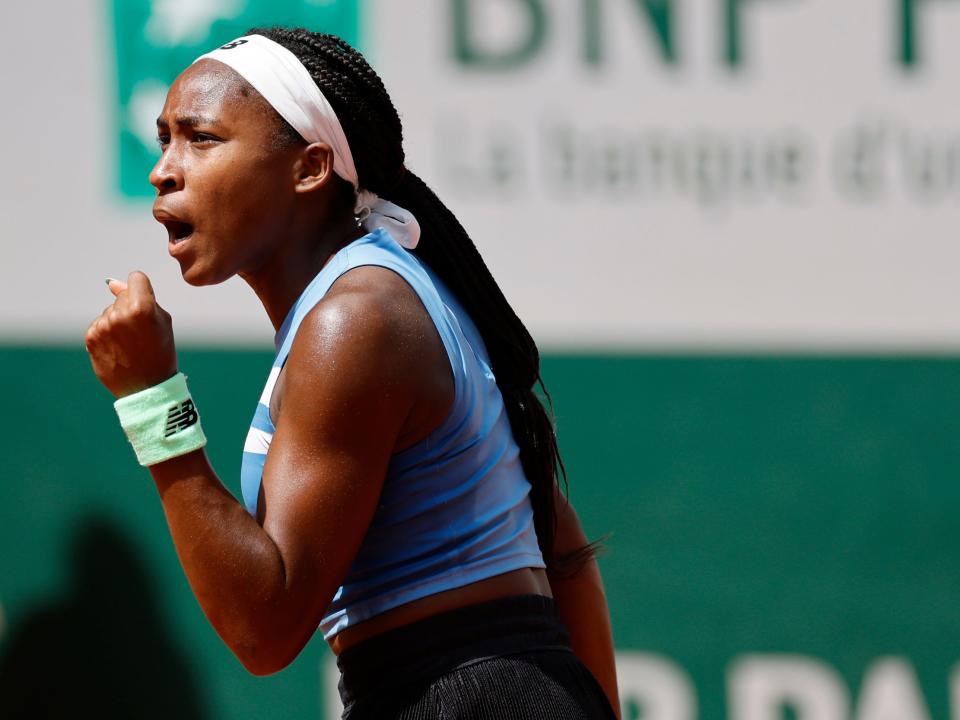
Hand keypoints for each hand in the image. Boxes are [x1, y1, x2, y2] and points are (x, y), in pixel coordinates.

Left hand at [85, 271, 178, 397]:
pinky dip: (108, 333)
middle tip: (141, 332)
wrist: (147, 387)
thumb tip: (111, 283)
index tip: (147, 305)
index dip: (143, 289)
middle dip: (130, 306)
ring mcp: (102, 326)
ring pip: (110, 310)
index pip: (136, 278)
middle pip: (122, 295)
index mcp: (141, 308)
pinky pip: (99, 323)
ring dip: (118, 321)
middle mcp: (119, 314)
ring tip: (130, 343)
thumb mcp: (162, 322)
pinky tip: (118, 348)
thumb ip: (140, 297)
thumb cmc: (161, 352)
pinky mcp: (91, 337)